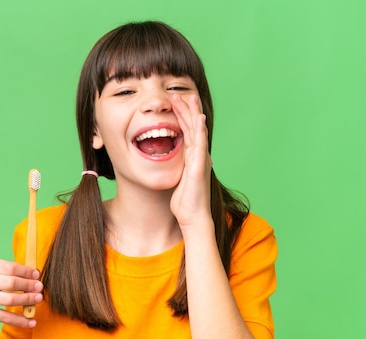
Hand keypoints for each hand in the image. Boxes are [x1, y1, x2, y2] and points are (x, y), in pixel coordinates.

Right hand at [0, 256, 42, 330]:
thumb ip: (8, 271)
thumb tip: (34, 274)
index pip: (10, 267)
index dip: (26, 272)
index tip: (37, 275)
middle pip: (11, 282)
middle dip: (29, 285)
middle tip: (40, 288)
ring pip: (10, 299)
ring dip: (27, 300)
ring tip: (38, 299)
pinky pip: (4, 317)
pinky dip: (20, 320)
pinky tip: (31, 322)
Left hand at [170, 94, 212, 227]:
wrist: (193, 217)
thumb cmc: (184, 202)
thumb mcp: (176, 180)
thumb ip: (174, 169)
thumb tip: (164, 165)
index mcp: (192, 157)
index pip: (187, 132)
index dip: (182, 117)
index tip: (175, 103)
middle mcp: (198, 155)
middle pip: (193, 127)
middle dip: (187, 109)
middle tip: (182, 93)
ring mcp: (201, 159)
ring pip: (197, 131)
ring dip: (192, 113)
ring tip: (188, 97)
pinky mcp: (200, 165)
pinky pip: (200, 144)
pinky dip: (199, 130)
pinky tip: (199, 118)